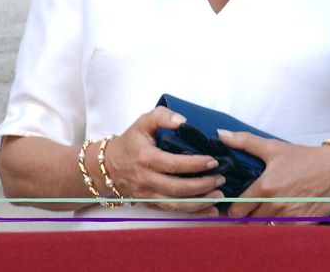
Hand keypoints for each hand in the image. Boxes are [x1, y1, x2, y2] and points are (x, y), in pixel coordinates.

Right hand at [104, 107, 226, 215]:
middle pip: (176, 188)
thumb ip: (162, 116)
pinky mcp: (150, 204)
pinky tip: (210, 210)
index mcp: (146, 158)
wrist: (108, 166)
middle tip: (221, 179)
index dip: (194, 164)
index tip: (213, 161)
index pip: (172, 164)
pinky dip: (192, 212)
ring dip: (200, 203)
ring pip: (175, 205)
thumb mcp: (143, 122)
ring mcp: (148, 195)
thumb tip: (183, 121)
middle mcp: (146, 180)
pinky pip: (172, 211)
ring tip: (219, 196)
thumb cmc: (131, 142)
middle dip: (202, 186)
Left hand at [219, 130, 329, 220]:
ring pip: (264, 227)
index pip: (236, 210)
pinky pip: (281, 232)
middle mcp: (274, 205)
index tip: (239, 203)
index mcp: (264, 188)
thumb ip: (245, 142)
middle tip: (255, 204)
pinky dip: (280, 226)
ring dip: (264, 221)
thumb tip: (221, 134)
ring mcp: (288, 217)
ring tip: (270, 208)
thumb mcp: (274, 148)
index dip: (235, 208)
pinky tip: (285, 213)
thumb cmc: (305, 158)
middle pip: (249, 220)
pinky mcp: (301, 225)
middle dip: (250, 213)